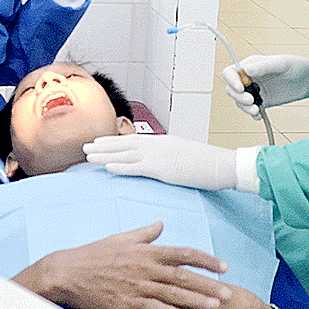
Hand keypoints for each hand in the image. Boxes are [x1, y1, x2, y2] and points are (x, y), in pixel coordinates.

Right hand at [13, 222, 229, 308]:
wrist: (68, 271)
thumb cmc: (94, 254)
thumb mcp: (120, 238)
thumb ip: (144, 233)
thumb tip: (161, 224)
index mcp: (146, 250)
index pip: (184, 253)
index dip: (206, 259)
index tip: (223, 266)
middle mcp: (145, 266)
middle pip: (184, 275)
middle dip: (208, 284)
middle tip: (228, 292)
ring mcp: (136, 285)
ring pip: (173, 293)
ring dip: (196, 300)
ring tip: (215, 306)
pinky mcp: (126, 302)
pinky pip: (153, 308)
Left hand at [83, 135, 237, 189]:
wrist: (223, 164)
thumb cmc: (208, 164)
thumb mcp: (185, 156)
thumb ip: (170, 158)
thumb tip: (162, 163)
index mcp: (163, 142)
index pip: (134, 141)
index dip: (115, 141)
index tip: (100, 142)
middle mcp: (157, 145)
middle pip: (124, 144)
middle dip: (104, 145)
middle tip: (85, 146)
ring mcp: (158, 155)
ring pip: (124, 153)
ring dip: (104, 154)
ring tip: (88, 155)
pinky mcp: (161, 168)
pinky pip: (135, 167)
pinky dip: (119, 166)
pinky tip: (106, 166)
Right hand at [222, 54, 308, 110]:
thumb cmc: (298, 66)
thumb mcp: (281, 64)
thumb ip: (263, 66)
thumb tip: (245, 69)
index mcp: (251, 65)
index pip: (230, 72)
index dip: (231, 80)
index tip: (240, 88)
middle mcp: (251, 78)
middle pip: (231, 89)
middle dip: (238, 97)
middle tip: (251, 101)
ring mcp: (256, 91)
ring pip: (239, 101)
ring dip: (244, 107)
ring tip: (256, 110)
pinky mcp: (263, 101)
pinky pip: (251, 110)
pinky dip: (252, 114)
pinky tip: (259, 115)